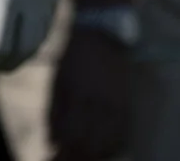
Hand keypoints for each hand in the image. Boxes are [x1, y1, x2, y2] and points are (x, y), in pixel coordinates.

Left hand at [49, 26, 132, 160]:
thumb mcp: (57, 84)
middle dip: (78, 158)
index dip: (61, 155)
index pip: (70, 139)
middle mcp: (98, 101)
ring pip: (108, 141)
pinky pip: (123, 130)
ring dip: (96, 155)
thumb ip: (55, 115)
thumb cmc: (73, 57)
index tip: (54, 159)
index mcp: (77, 97)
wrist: (101, 31)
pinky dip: (114, 144)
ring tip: (87, 157)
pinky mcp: (126, 99)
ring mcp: (115, 101)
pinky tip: (106, 148)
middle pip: (89, 145)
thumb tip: (53, 144)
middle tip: (69, 159)